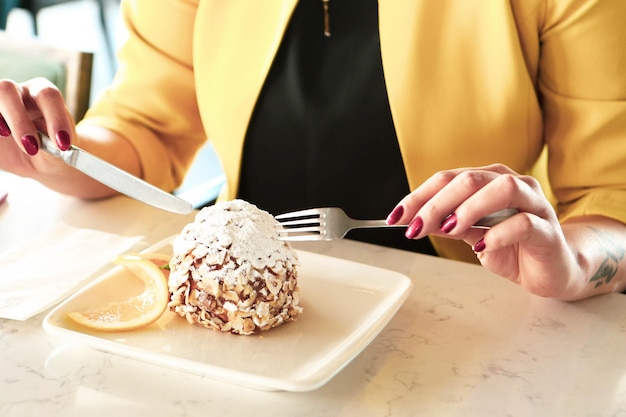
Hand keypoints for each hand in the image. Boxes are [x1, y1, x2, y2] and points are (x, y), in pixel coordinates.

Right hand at [0, 77, 74, 176]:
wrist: (41, 161)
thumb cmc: (55, 151)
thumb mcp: (60, 152)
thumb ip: (53, 148)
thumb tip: (48, 146)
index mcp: (42, 94)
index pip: (47, 95)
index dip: (55, 117)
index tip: (62, 144)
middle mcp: (17, 93)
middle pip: (6, 89)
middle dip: (17, 119)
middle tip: (31, 147)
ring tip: (5, 136)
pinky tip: (0, 142)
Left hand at [387, 163, 583, 297]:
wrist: (551, 269)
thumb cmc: (511, 247)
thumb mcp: (472, 234)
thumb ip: (449, 224)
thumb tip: (416, 220)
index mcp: (489, 180)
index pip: (447, 179)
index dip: (418, 197)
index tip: (396, 217)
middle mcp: (512, 183)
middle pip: (469, 180)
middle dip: (436, 204)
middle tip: (416, 228)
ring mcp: (534, 203)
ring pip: (502, 189)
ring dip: (469, 209)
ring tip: (449, 230)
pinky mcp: (548, 228)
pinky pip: (524, 223)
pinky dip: (498, 233)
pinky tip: (481, 245)